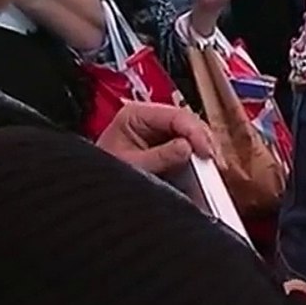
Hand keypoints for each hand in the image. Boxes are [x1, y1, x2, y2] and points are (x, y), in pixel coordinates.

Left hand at [95, 102, 221, 175]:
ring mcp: (160, 131)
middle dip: (204, 139)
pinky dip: (201, 154)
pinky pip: (191, 145)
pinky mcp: (168, 145)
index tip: (206, 151)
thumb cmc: (99, 176)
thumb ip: (160, 156)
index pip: (176, 115)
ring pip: (193, 132)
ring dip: (205, 147)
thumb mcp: (132, 166)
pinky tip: (206, 163)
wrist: (92, 190)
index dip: (195, 132)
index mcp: (135, 114)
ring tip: (212, 164)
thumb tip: (187, 148)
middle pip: (189, 121)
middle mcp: (150, 119)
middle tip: (213, 159)